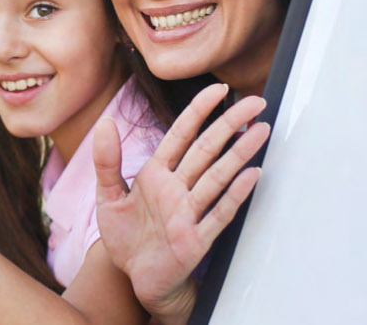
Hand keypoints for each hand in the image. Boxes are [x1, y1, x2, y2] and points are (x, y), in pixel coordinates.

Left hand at [91, 84, 270, 323]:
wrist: (133, 277)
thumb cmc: (127, 236)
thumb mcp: (108, 196)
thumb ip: (106, 161)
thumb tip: (105, 123)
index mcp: (157, 174)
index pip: (181, 135)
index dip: (199, 111)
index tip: (218, 89)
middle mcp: (177, 189)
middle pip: (207, 150)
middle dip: (229, 124)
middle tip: (255, 102)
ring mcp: (189, 212)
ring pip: (217, 177)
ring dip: (240, 154)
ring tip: (261, 130)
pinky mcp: (195, 238)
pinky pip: (219, 213)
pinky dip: (235, 194)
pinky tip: (252, 174)